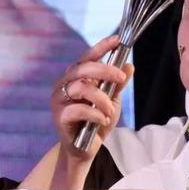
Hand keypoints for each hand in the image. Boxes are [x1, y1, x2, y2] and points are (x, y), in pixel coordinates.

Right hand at [51, 35, 132, 160]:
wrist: (86, 149)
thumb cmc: (97, 122)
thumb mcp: (112, 101)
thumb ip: (118, 84)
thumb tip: (129, 64)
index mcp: (75, 78)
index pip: (87, 57)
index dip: (101, 47)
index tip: (117, 40)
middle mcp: (64, 85)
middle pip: (82, 68)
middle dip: (105, 71)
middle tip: (121, 79)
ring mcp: (59, 100)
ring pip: (80, 87)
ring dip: (101, 98)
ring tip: (110, 110)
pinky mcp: (59, 116)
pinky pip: (78, 109)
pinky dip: (95, 114)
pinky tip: (102, 120)